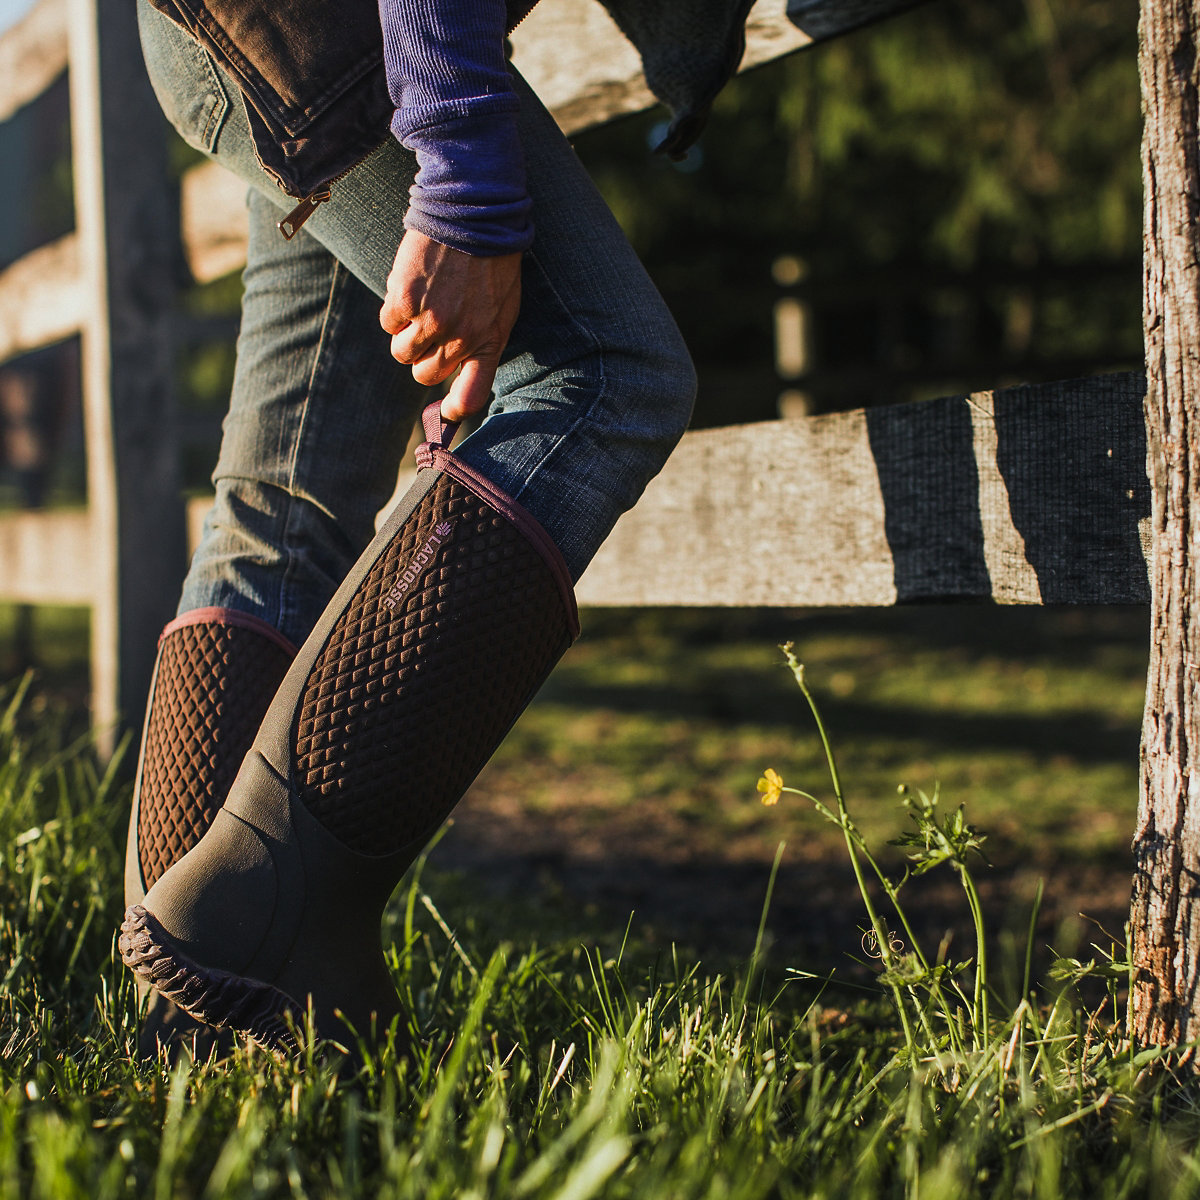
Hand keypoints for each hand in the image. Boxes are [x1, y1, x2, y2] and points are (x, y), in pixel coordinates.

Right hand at [379, 230, 521, 421]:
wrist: (473, 213)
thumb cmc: (490, 261)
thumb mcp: (502, 307)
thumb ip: (484, 340)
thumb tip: (461, 368)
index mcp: (489, 342)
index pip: (470, 396)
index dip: (454, 409)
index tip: (445, 409)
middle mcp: (461, 339)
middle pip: (425, 374)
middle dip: (422, 357)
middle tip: (429, 329)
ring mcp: (432, 321)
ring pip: (401, 352)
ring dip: (405, 332)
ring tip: (422, 302)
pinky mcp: (405, 301)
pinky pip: (387, 322)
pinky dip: (393, 307)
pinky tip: (410, 284)